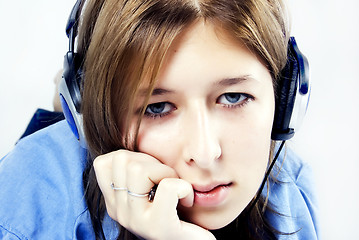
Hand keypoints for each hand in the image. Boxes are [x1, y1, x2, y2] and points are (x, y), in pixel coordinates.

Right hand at [94, 150, 215, 239]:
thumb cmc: (176, 210)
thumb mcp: (150, 186)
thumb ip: (137, 168)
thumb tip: (133, 136)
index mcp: (114, 200)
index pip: (103, 161)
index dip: (131, 157)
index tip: (150, 173)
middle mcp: (119, 211)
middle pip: (122, 159)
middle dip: (152, 162)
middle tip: (166, 180)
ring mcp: (135, 220)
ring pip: (139, 170)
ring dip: (166, 173)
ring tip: (176, 189)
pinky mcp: (158, 227)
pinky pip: (167, 188)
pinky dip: (183, 187)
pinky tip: (186, 200)